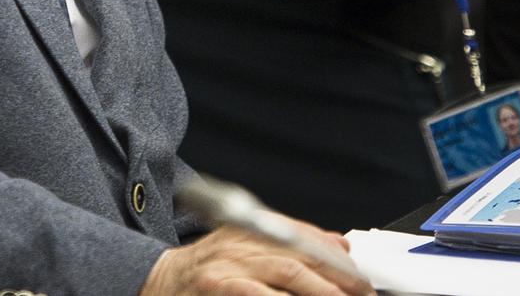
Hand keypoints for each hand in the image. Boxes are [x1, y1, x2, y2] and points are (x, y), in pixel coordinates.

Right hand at [140, 222, 374, 295]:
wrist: (156, 282)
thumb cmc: (204, 272)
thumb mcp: (242, 249)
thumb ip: (286, 246)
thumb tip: (337, 244)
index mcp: (247, 230)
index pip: (302, 235)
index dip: (336, 256)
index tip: (360, 278)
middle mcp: (239, 242)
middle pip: (300, 252)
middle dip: (337, 276)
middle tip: (362, 293)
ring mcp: (227, 265)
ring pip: (285, 271)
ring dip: (320, 289)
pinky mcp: (218, 286)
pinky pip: (255, 293)